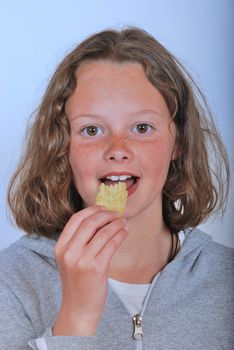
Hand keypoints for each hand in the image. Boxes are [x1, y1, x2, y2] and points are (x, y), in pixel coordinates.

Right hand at [53, 205, 128, 335]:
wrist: (79, 309)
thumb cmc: (78, 283)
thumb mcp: (71, 260)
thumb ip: (79, 241)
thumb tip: (100, 219)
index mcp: (60, 247)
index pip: (75, 219)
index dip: (91, 210)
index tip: (103, 207)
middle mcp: (69, 252)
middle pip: (90, 222)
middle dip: (106, 214)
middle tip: (117, 213)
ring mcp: (82, 260)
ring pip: (103, 232)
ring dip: (116, 224)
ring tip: (123, 222)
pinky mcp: (96, 268)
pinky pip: (111, 244)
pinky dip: (120, 235)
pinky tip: (125, 232)